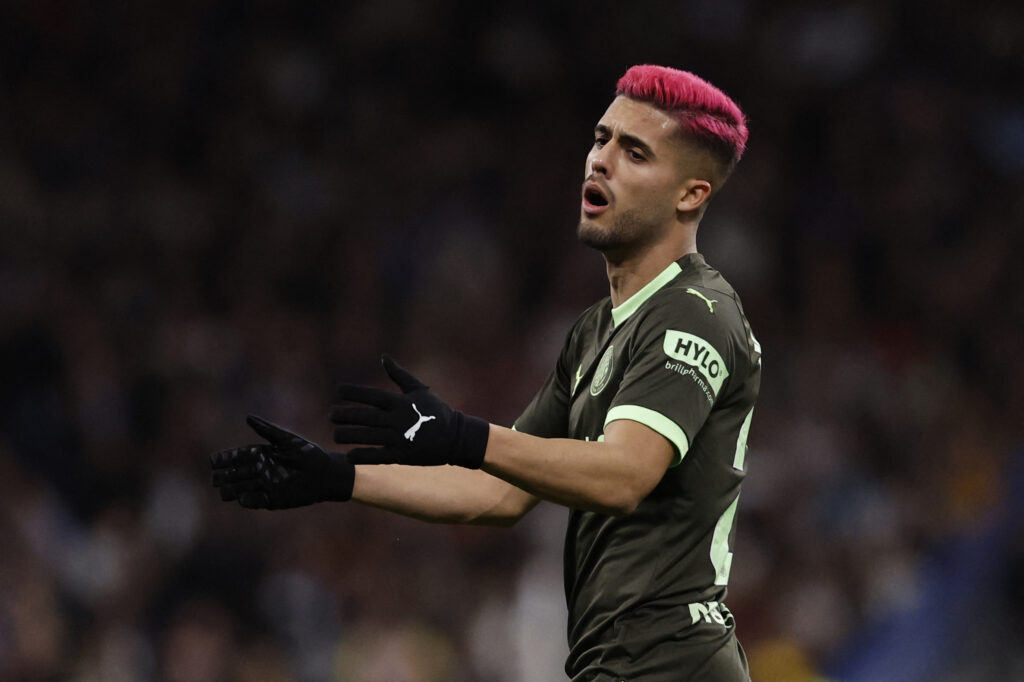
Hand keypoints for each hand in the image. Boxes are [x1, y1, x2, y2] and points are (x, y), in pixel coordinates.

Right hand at [210, 415, 353, 508]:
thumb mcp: (288, 440)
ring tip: (223, 490)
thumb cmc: (309, 453)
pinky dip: (248, 500)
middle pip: (237, 473)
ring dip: (232, 490)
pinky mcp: (273, 499)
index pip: (239, 456)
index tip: (213, 460)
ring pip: (242, 488)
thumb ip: (268, 430)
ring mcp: (266, 485)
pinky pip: (256, 501)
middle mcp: (261, 470)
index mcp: (263, 454)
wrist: (326, 474)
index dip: (226, 458)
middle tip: (215, 477)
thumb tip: (248, 417)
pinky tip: (241, 498)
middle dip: (225, 475)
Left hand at [330, 356, 488, 467]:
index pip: (373, 395)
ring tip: (335, 434)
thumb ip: (399, 375)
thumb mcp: (419, 390)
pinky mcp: (404, 455)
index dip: (354, 392)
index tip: (339, 392)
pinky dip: (363, 456)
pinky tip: (348, 456)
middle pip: (366, 416)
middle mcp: (399, 419)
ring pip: (369, 436)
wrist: (457, 437)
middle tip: (331, 414)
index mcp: (402, 402)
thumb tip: (383, 358)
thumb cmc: (436, 411)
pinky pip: (379, 456)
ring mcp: (401, 438)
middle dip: (346, 415)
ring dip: (349, 435)